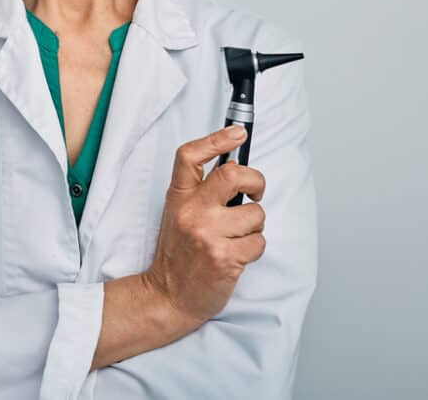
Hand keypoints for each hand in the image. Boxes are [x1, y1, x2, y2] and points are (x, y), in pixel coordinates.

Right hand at [142, 125, 266, 326]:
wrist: (168, 295)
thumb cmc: (179, 253)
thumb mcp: (178, 214)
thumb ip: (200, 192)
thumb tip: (236, 167)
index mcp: (178, 197)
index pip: (190, 156)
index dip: (217, 139)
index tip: (238, 133)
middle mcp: (191, 211)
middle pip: (233, 175)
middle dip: (256, 181)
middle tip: (254, 192)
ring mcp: (207, 234)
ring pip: (256, 214)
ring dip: (254, 227)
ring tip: (236, 238)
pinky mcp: (225, 258)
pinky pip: (259, 242)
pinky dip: (254, 249)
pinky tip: (236, 256)